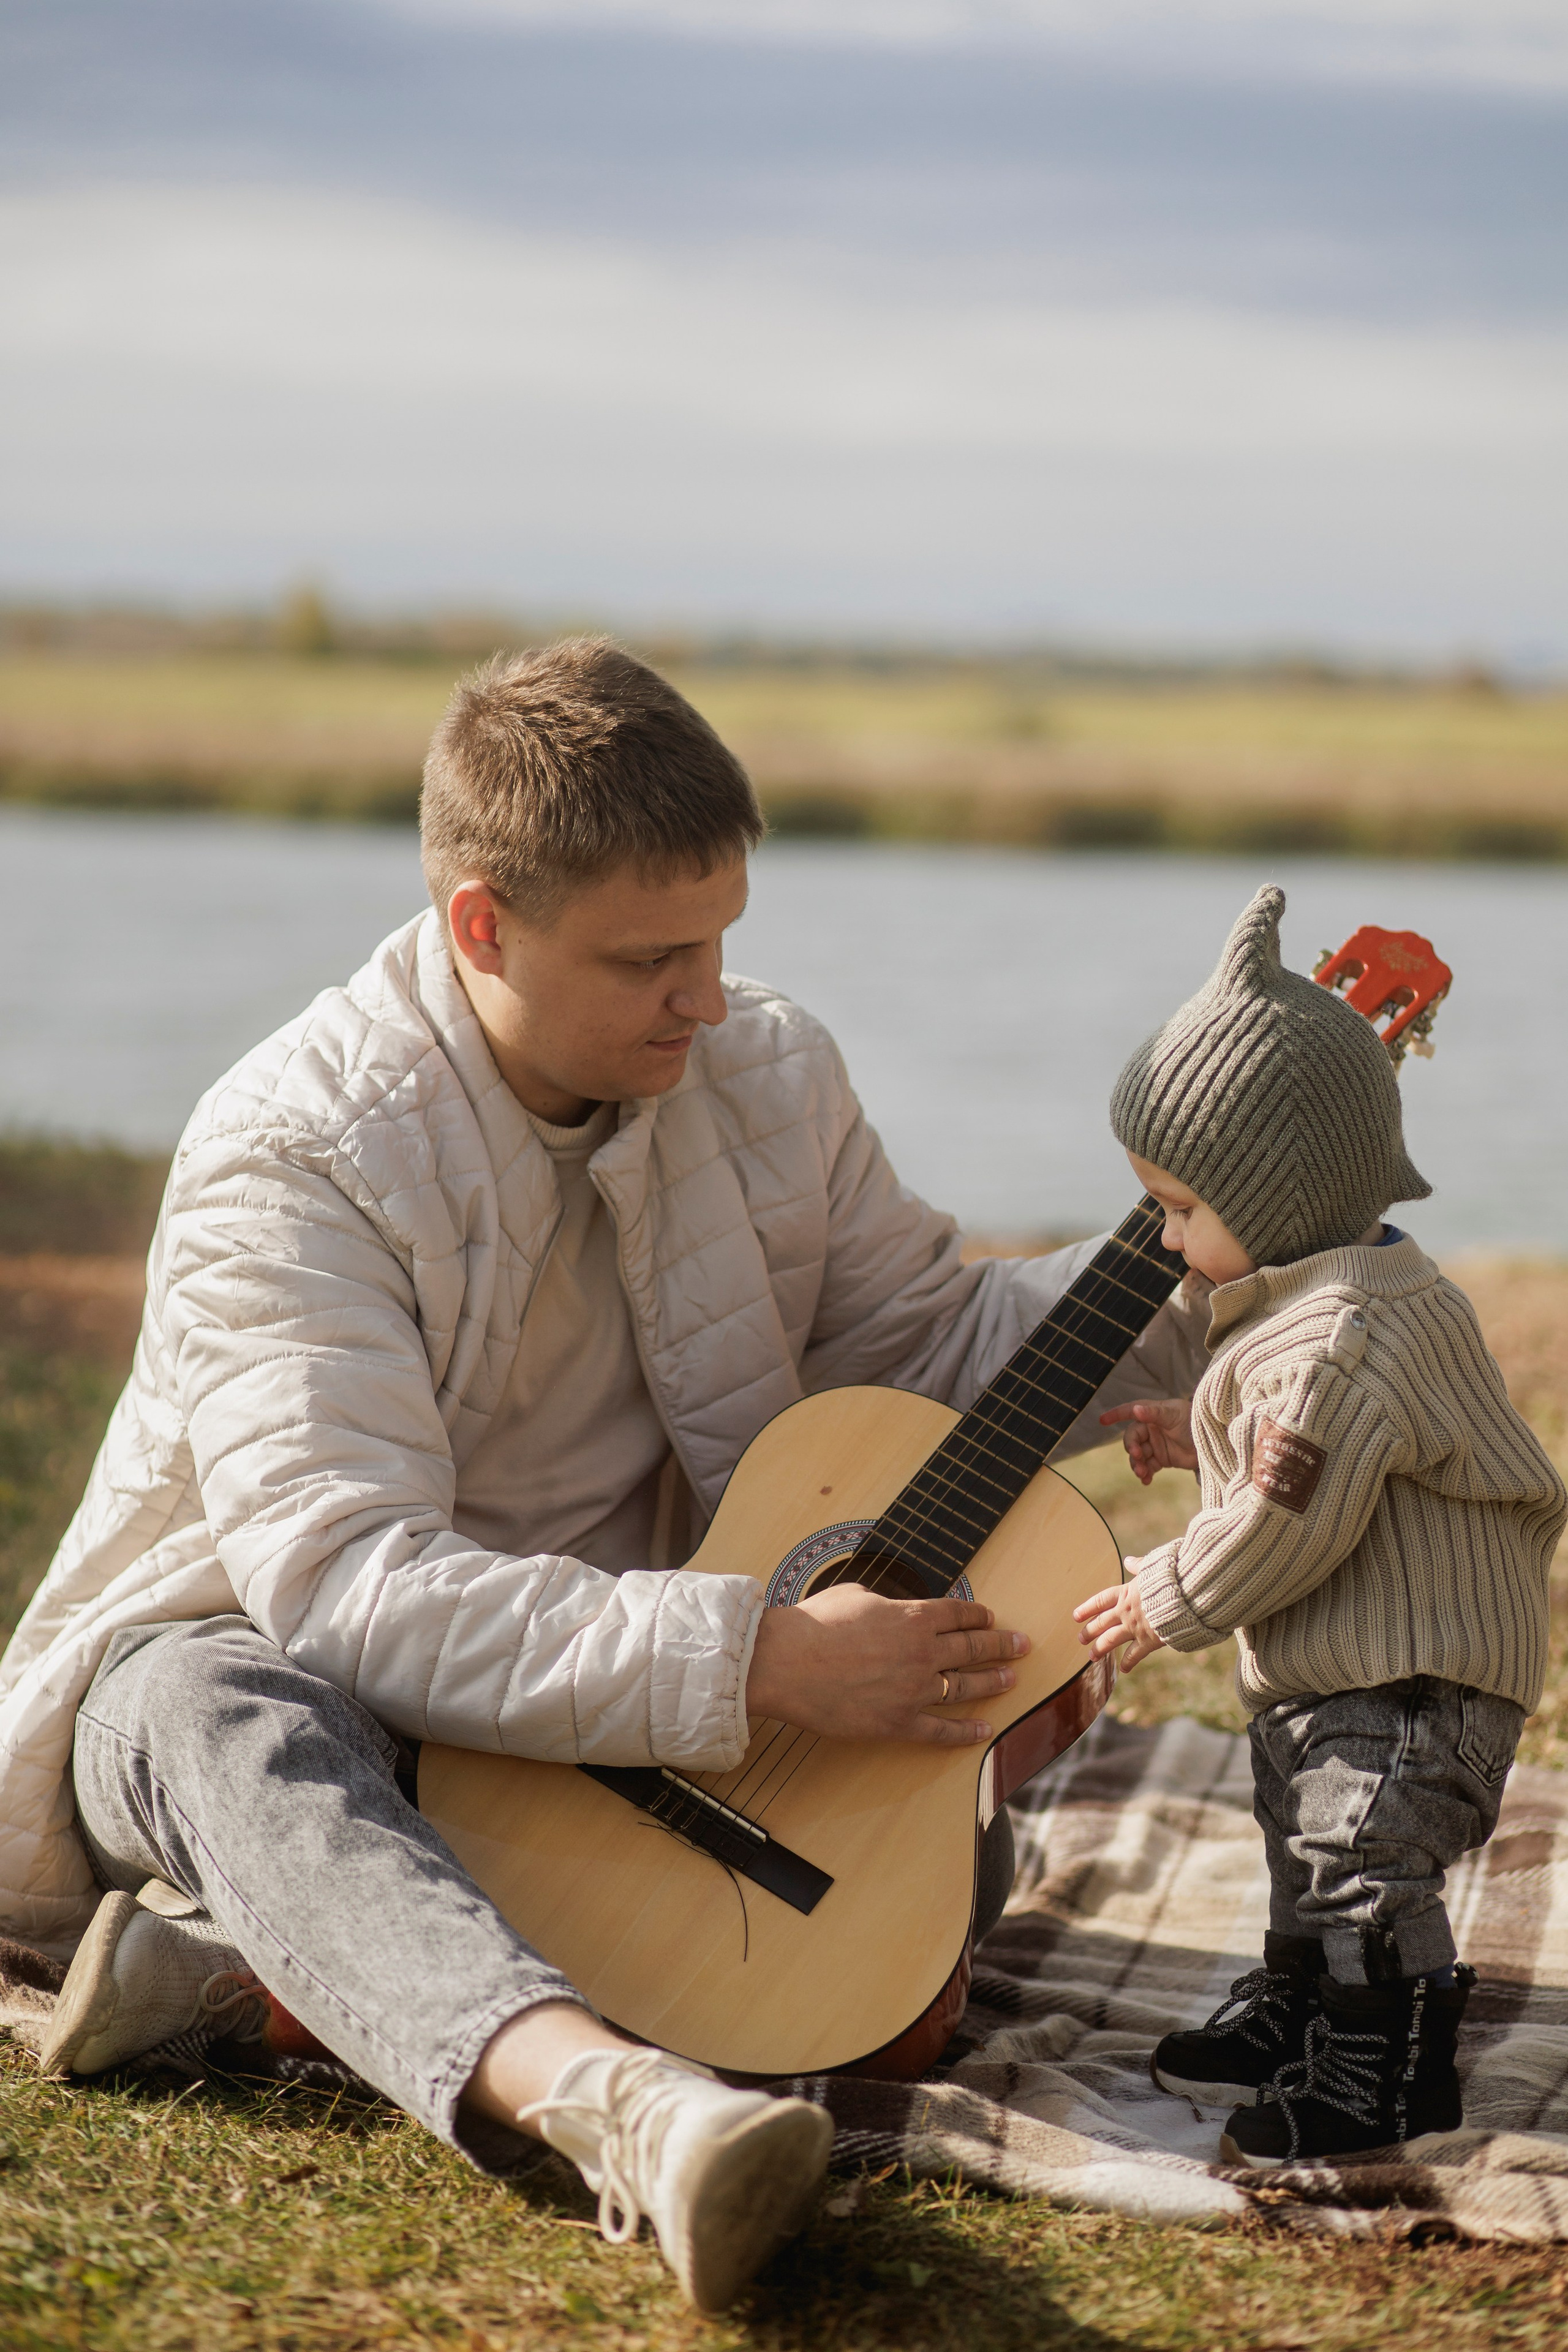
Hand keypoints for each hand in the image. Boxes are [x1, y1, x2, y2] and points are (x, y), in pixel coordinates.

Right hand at [744, 1585, 1028, 1746]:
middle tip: (1022, 1646)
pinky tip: (984, 1732)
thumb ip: (881, 1601)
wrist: (787, 1663)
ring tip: (1011, 1681)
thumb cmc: (814, 1625)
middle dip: (1002, 1646)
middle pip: (973, 1648)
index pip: (959, 1614)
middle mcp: (922, 1653)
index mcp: (912, 1617)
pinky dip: (966, 1733)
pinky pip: (941, 1731)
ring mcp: (914, 1691)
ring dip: (992, 1683)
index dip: (979, 1615)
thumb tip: (886, 1606)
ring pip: (965, 1688)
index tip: (992, 1618)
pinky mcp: (899, 1723)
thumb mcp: (853, 1594)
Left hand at [1073, 1565, 1163, 1671]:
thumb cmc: (1169, 1577)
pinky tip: (1123, 1669)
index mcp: (1125, 1592)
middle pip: (1102, 1623)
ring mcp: (1135, 1627)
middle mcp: (1126, 1611)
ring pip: (1110, 1640)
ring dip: (1100, 1649)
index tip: (1076, 1616)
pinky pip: (1134, 1654)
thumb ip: (1138, 1566)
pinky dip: (1128, 1662)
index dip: (1087, 1609)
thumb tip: (1128, 1560)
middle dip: (1090, 1631)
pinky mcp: (1148, 1640)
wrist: (1184, 1595)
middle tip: (1081, 1639)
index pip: (1100, 1601)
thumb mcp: (1152, 1566)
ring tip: (1091, 1656)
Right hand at [1099, 1396, 1197, 1485]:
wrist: (1214, 1443)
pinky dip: (1145, 1474)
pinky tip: (1146, 1481)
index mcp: (1151, 1413)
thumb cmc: (1194, 1421)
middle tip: (1138, 1456)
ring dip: (1137, 1464)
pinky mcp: (1161, 1459)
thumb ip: (1154, 1413)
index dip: (1116, 1414)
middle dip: (1132, 1448)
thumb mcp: (1174, 1415)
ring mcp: (1155, 1444)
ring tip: (1143, 1473)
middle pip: (1132, 1438)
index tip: (1102, 1420)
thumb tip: (1136, 1410)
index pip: (1130, 1412)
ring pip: (1138, 1455)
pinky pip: (1147, 1467)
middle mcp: (1150, 1428)